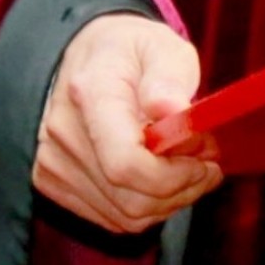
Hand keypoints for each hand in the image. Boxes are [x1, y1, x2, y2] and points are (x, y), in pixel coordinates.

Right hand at [32, 12, 219, 235]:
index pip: (125, 161)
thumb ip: (171, 80)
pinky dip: (146, 207)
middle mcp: (64, 132)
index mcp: (91, 92)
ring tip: (192, 168)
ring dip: (169, 201)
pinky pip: (111, 218)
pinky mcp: (54, 181)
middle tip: (210, 162)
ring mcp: (54, 161)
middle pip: (130, 196)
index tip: (206, 154)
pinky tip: (163, 179)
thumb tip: (177, 114)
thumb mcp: (162, 46)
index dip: (174, 173)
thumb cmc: (132, 50)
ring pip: (125, 215)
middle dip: (182, 188)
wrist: (88, 56)